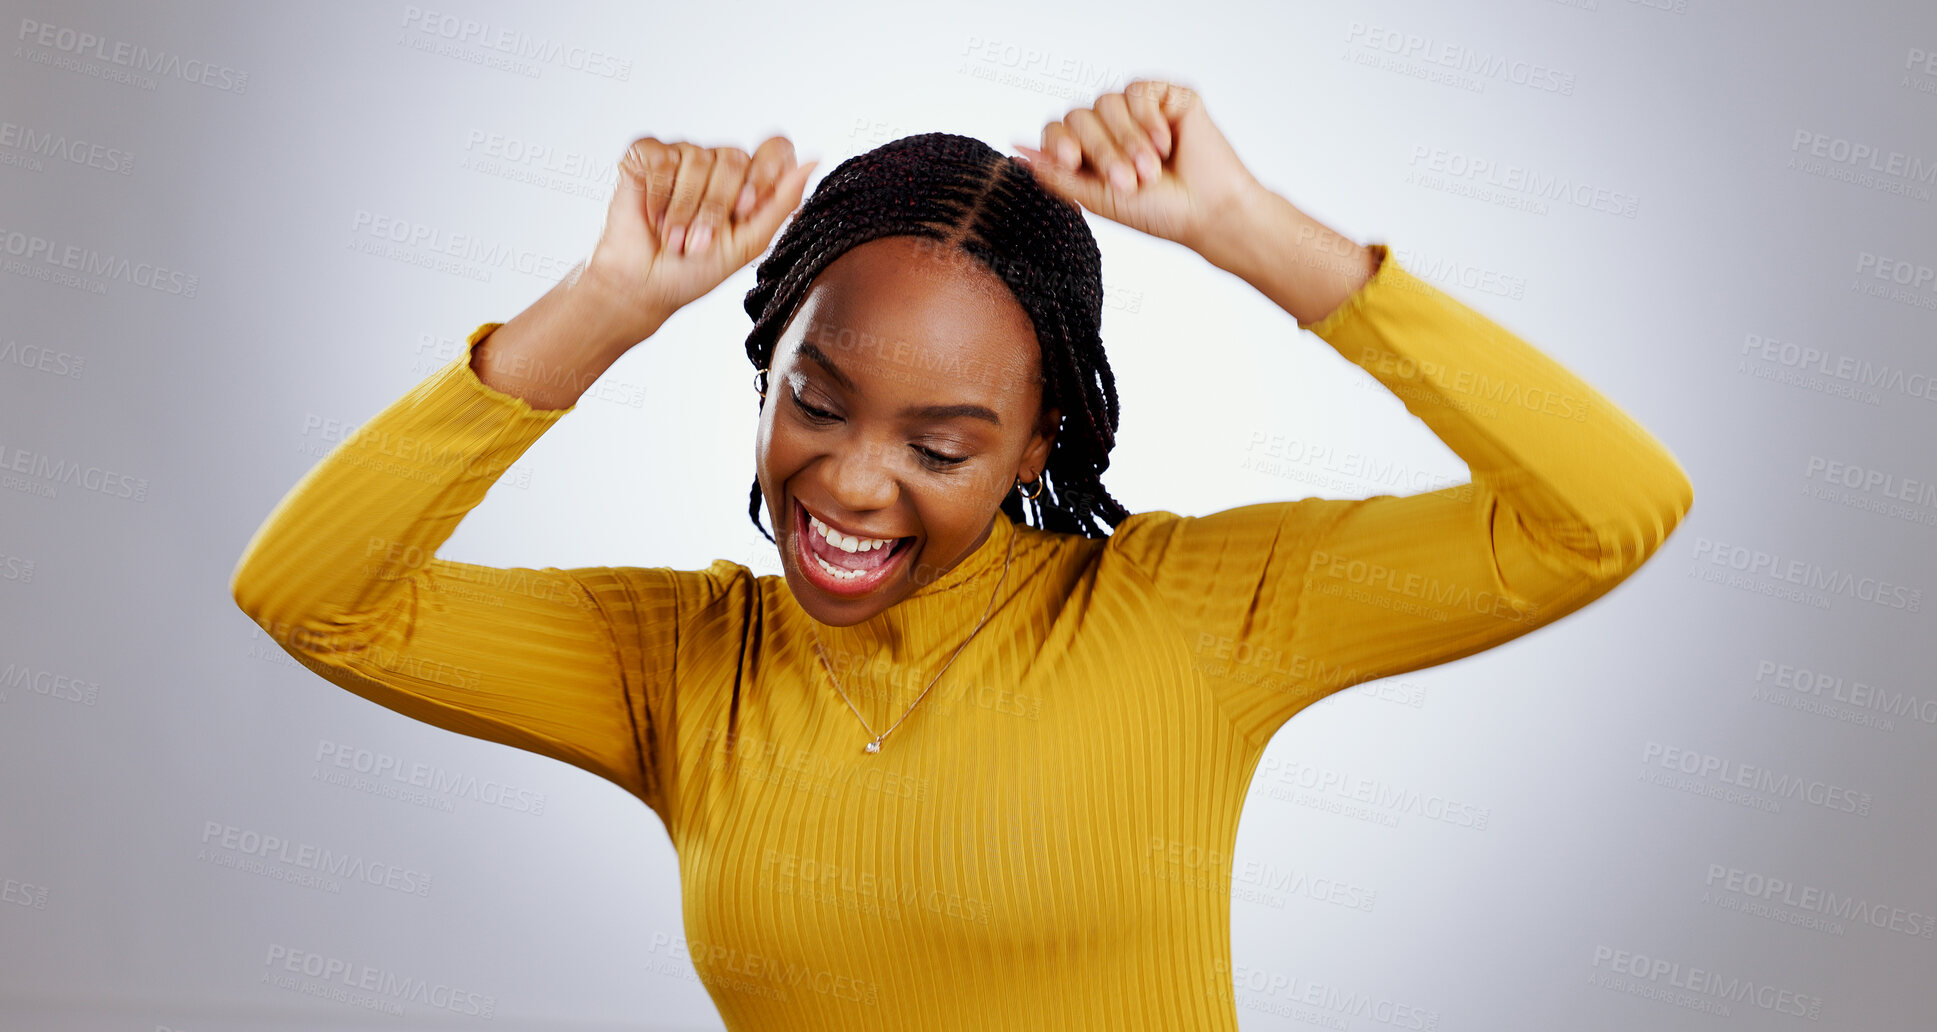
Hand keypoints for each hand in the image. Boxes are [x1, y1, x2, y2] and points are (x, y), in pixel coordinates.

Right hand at [583, 135, 818, 333]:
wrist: (644, 286)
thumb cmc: (695, 271)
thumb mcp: (748, 243)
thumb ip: (781, 202)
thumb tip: (814, 159)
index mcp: (749, 182)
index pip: (775, 148)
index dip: (763, 174)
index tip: (744, 210)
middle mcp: (718, 163)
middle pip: (735, 158)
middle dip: (715, 208)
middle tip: (699, 242)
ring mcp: (683, 156)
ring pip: (697, 158)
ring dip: (685, 209)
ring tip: (675, 238)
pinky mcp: (647, 155)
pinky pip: (662, 159)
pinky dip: (658, 195)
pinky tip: (653, 217)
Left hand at [1012, 79, 1259, 253]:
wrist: (1208, 212)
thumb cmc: (1159, 213)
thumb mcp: (1097, 199)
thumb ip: (1057, 176)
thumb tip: (1016, 153)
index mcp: (1091, 153)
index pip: (1057, 129)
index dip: (1060, 142)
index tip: (1073, 162)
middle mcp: (1112, 128)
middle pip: (1080, 116)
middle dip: (1102, 151)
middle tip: (1128, 182)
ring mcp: (1139, 110)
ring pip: (1108, 102)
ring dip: (1128, 140)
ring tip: (1151, 170)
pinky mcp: (1168, 97)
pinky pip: (1138, 90)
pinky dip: (1147, 119)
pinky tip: (1166, 144)